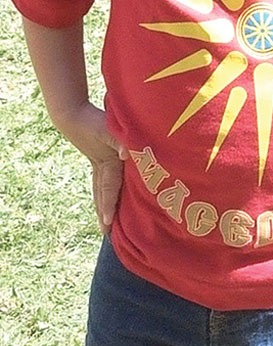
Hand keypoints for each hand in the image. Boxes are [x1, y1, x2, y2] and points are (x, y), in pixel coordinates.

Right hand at [59, 102, 128, 233]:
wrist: (72, 114)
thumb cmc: (92, 121)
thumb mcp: (107, 130)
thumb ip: (118, 141)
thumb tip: (125, 154)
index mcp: (106, 163)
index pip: (109, 189)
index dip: (109, 206)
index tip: (107, 224)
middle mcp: (101, 166)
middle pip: (102, 194)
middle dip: (104, 212)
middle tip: (104, 232)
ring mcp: (96, 162)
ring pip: (98, 188)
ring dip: (101, 204)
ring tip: (102, 220)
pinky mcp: (95, 156)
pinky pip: (99, 179)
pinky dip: (101, 190)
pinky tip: (104, 193)